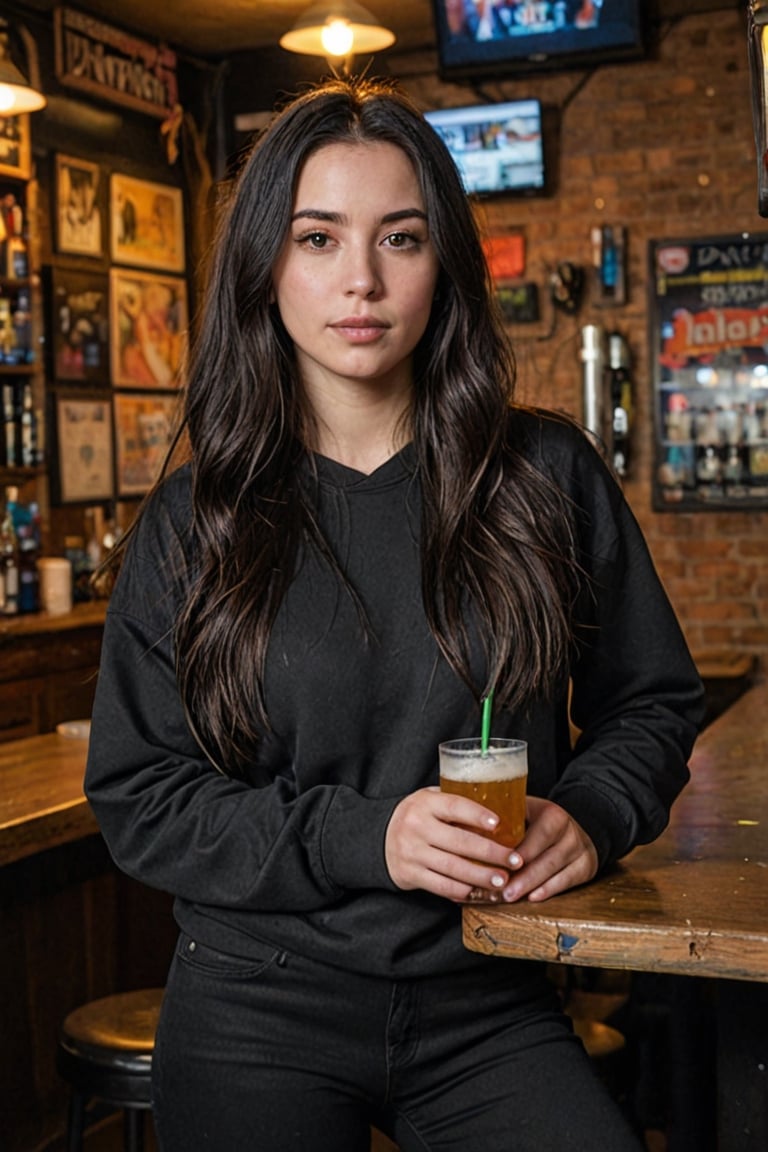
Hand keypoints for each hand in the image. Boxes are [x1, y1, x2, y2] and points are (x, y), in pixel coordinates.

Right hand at [385, 786, 522, 902]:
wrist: (379, 839)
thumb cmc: (416, 817)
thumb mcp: (429, 800)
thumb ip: (454, 803)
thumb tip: (499, 806)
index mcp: (424, 803)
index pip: (454, 806)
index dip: (477, 814)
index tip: (499, 823)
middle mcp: (417, 827)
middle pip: (460, 842)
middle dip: (491, 853)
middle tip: (514, 860)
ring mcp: (412, 852)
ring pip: (453, 867)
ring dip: (481, 876)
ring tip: (502, 880)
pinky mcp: (410, 874)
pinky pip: (440, 886)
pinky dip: (461, 890)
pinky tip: (478, 891)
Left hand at [499, 795, 597, 902]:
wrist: (569, 829)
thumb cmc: (535, 821)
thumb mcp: (523, 811)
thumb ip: (502, 818)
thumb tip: (468, 829)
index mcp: (552, 814)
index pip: (538, 834)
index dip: (522, 851)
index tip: (503, 864)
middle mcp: (570, 831)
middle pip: (546, 857)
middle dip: (524, 876)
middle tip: (503, 889)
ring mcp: (580, 849)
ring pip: (555, 871)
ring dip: (531, 885)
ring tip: (510, 896)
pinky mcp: (586, 867)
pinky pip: (567, 881)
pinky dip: (548, 890)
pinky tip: (532, 897)